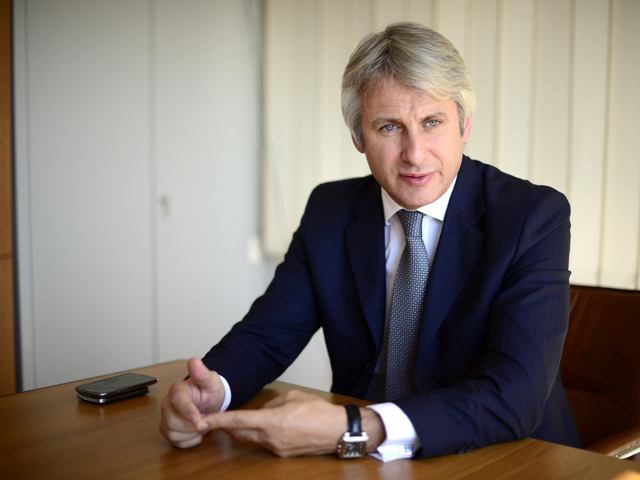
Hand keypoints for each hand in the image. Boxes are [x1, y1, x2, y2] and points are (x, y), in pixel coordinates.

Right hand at [159, 357, 225, 448]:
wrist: (209, 401)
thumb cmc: (209, 390)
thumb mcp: (211, 381)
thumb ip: (202, 373)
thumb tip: (194, 360)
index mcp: (177, 389)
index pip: (177, 400)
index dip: (187, 411)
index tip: (199, 419)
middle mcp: (167, 403)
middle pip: (172, 421)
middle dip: (192, 425)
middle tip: (206, 419)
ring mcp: (165, 416)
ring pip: (172, 432)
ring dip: (191, 433)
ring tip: (201, 424)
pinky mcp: (166, 429)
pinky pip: (175, 441)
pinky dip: (188, 440)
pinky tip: (196, 431)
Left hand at [195, 390, 385, 456]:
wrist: (337, 431)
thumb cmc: (318, 411)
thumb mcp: (292, 397)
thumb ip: (271, 403)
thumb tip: (260, 411)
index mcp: (272, 421)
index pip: (238, 420)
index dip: (217, 421)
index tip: (201, 422)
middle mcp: (271, 438)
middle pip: (240, 433)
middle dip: (228, 426)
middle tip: (218, 419)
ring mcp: (277, 449)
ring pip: (252, 439)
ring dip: (247, 430)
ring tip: (253, 418)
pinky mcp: (283, 454)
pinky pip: (265, 443)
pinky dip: (263, 434)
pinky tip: (273, 426)